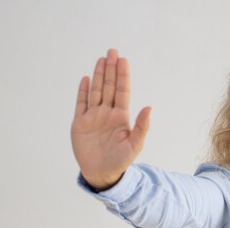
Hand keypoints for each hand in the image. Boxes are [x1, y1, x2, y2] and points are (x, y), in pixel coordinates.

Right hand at [71, 49, 150, 189]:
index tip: (123, 60)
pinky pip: (81, 103)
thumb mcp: (135, 145)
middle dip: (110, 69)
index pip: (122, 92)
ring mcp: (93, 117)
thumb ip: (142, 126)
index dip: (122, 76)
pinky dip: (83, 91)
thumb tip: (150, 108)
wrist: (102, 174)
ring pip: (96, 91)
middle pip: (109, 87)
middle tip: (112, 51)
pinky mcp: (80, 123)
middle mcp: (107, 113)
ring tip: (101, 60)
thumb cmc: (121, 161)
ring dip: (98, 76)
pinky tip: (86, 79)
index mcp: (121, 117)